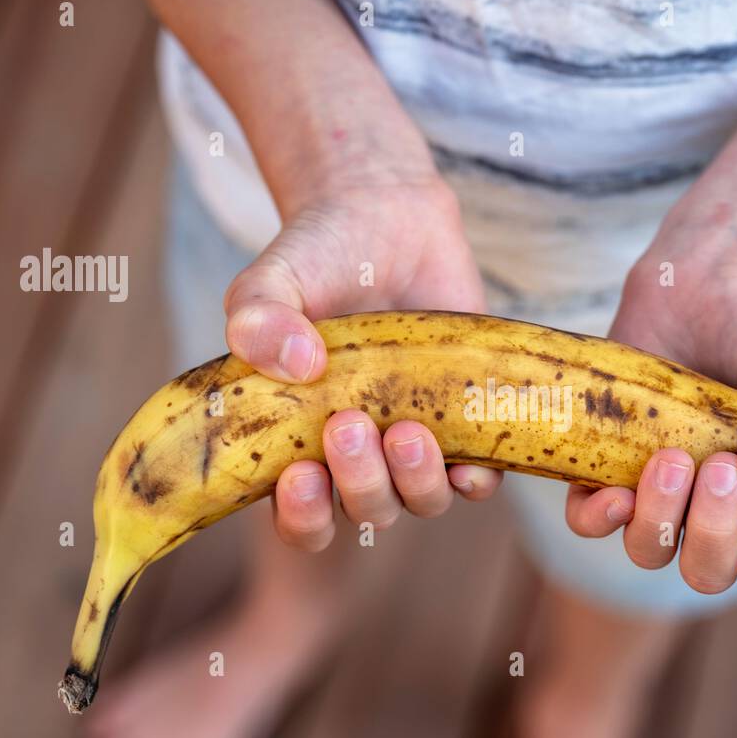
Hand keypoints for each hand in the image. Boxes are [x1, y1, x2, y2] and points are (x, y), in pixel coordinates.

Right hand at [223, 175, 502, 549]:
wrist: (385, 219)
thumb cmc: (317, 260)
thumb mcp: (272, 280)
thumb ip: (257, 317)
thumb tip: (293, 362)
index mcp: (299, 445)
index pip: (299, 518)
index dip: (302, 516)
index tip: (299, 476)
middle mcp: (359, 457)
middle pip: (365, 510)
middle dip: (360, 481)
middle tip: (351, 425)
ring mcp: (415, 441)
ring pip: (422, 501)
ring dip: (416, 480)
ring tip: (408, 431)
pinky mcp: (467, 422)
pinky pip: (479, 477)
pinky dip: (476, 478)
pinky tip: (468, 460)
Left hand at [565, 238, 736, 614]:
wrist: (715, 283)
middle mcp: (716, 516)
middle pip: (708, 573)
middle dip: (714, 534)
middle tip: (722, 468)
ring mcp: (660, 495)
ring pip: (647, 551)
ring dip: (660, 518)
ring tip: (673, 457)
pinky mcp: (606, 465)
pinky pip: (589, 521)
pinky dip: (597, 516)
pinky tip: (615, 487)